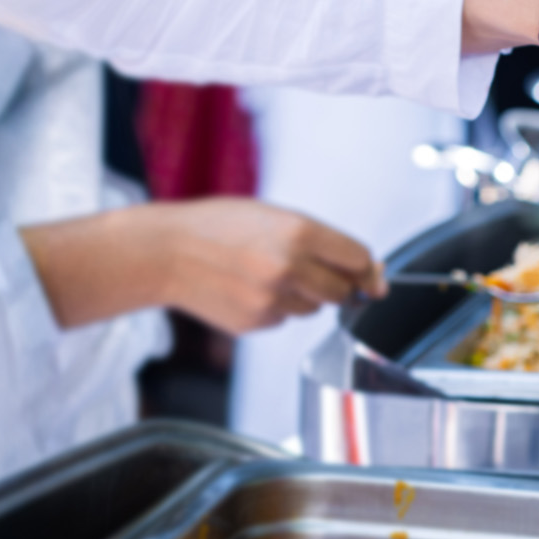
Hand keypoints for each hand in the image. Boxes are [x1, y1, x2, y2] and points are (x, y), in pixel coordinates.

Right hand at [149, 198, 382, 333]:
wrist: (165, 252)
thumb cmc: (220, 227)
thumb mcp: (274, 216)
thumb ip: (324, 242)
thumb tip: (373, 275)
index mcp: (299, 233)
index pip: (359, 259)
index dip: (365, 268)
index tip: (368, 274)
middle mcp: (289, 267)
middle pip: (343, 291)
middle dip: (335, 284)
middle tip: (306, 269)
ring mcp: (272, 299)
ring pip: (313, 308)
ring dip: (302, 295)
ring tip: (264, 272)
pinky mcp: (256, 322)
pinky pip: (284, 319)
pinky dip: (275, 307)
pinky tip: (247, 288)